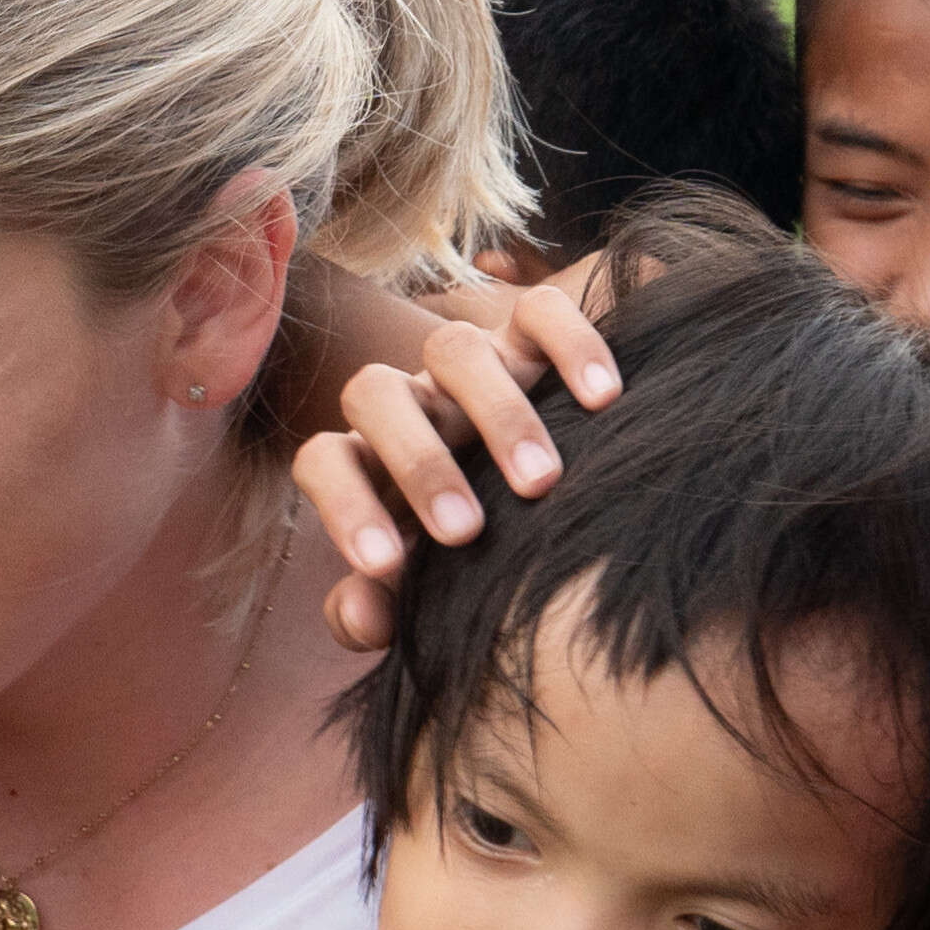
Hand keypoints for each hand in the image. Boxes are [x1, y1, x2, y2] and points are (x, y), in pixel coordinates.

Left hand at [290, 274, 621, 653]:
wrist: (534, 498)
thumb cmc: (463, 551)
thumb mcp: (421, 586)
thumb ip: (377, 609)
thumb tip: (364, 618)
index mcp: (367, 457)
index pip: (325, 460)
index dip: (343, 507)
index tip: (387, 567)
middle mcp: (409, 400)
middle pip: (375, 393)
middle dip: (417, 464)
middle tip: (464, 532)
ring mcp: (468, 363)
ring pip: (453, 350)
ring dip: (497, 416)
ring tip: (542, 483)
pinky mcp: (530, 335)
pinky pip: (539, 311)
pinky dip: (570, 342)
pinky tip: (604, 399)